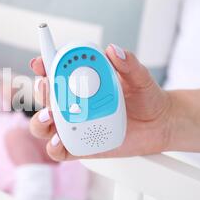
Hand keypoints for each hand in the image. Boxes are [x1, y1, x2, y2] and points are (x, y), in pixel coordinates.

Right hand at [29, 45, 171, 160]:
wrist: (159, 125)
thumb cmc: (145, 98)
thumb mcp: (140, 77)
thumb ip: (128, 64)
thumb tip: (114, 50)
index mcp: (81, 81)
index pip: (56, 70)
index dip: (44, 64)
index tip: (40, 62)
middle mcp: (71, 103)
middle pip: (45, 96)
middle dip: (41, 90)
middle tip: (47, 86)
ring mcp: (73, 125)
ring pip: (43, 124)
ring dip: (40, 119)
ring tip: (50, 115)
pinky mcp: (78, 146)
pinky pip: (58, 149)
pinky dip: (53, 145)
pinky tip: (59, 140)